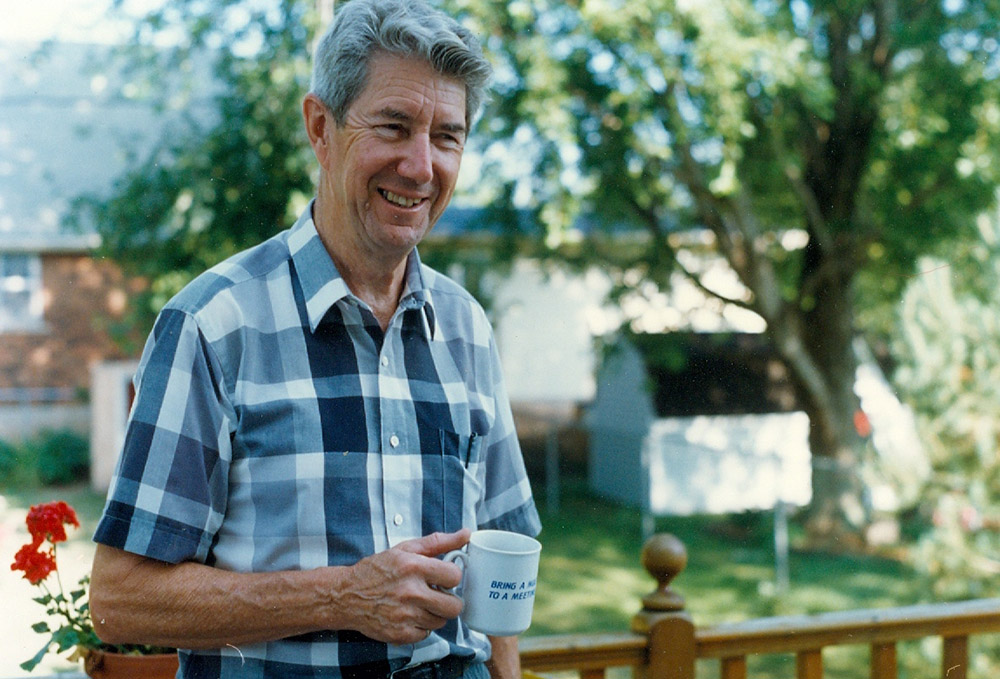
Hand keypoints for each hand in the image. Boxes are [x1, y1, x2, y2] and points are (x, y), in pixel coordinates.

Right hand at [336, 530, 469, 643]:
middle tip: (438, 595)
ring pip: (441, 621)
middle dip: (449, 600)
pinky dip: (421, 626)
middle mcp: (410, 592)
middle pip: (454, 606)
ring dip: (434, 613)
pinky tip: (409, 615)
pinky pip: (426, 634)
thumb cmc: (377, 570)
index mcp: (413, 567)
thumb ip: (438, 542)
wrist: (346, 596)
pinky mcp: (399, 634)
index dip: (452, 577)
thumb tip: (466, 534)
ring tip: (419, 603)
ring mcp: (404, 615)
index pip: (455, 576)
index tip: (444, 577)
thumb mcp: (405, 549)